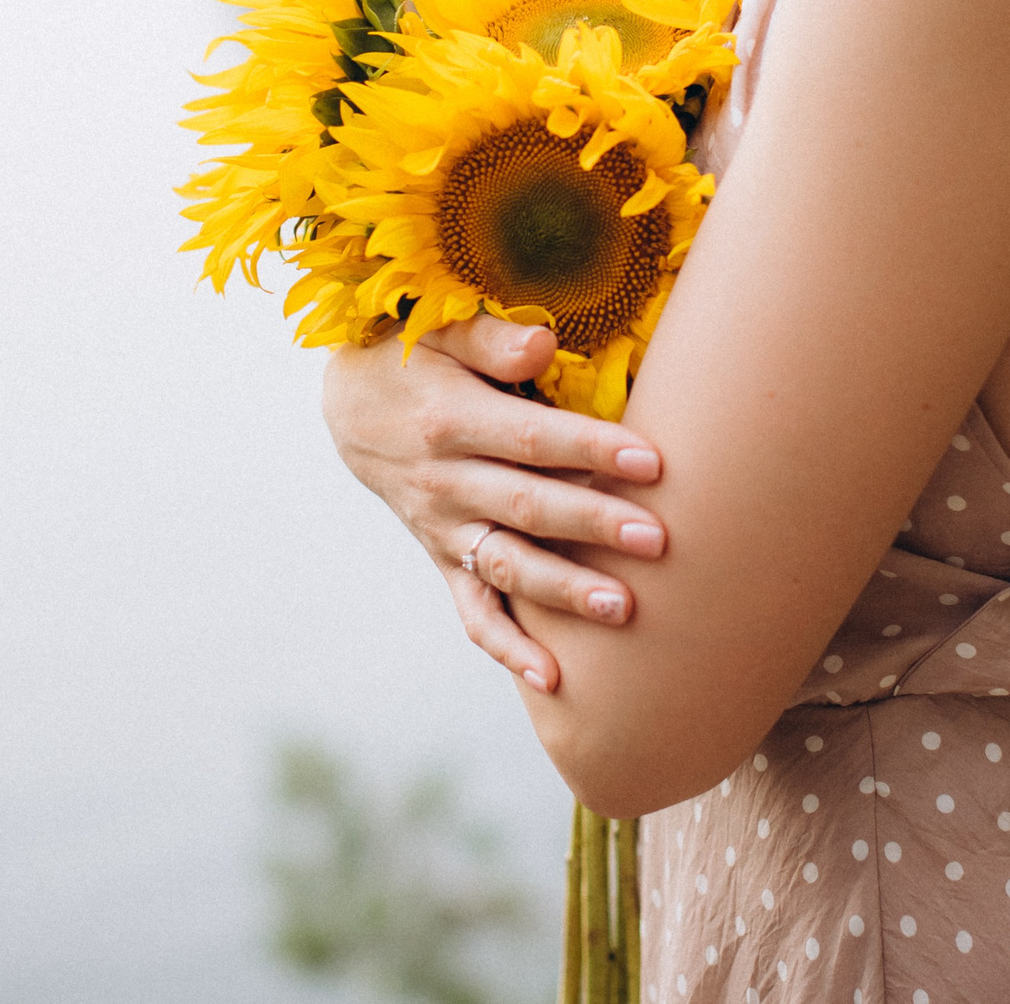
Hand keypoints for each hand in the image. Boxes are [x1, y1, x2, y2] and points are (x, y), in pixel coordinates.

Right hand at [322, 314, 666, 692]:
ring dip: (563, 592)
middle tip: (657, 540)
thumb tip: (543, 344)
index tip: (651, 462)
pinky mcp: (444, 559)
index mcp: (451, 421)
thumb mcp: (440, 331)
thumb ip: (491, 339)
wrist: (352, 409)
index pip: (531, 440)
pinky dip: (508, 647)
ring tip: (622, 610)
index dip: (590, 450)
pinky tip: (552, 679)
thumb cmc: (414, 359)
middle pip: (527, 509)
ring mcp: (444, 529)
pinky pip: (474, 611)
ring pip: (507, 567)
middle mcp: (445, 482)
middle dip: (594, 526)